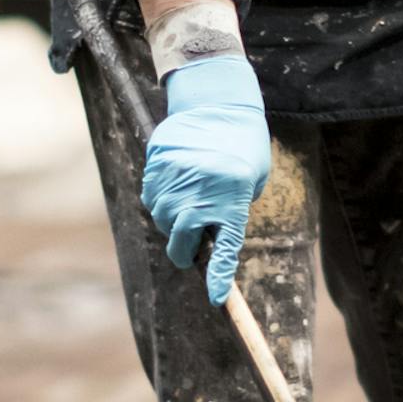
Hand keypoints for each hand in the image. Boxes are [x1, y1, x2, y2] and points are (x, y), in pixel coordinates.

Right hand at [141, 54, 270, 304]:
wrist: (218, 102)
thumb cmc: (243, 144)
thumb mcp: (251, 181)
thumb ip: (232, 211)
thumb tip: (210, 238)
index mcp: (231, 200)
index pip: (225, 251)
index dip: (218, 277)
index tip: (216, 299)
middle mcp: (200, 195)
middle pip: (181, 244)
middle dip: (185, 251)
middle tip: (192, 245)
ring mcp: (174, 182)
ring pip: (163, 222)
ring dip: (173, 222)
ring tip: (189, 201)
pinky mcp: (156, 169)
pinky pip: (151, 198)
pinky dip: (160, 201)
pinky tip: (175, 186)